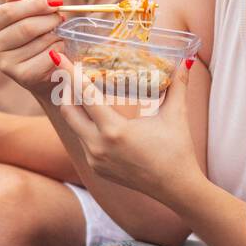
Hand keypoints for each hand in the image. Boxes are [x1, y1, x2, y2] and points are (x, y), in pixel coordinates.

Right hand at [0, 0, 65, 96]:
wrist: (42, 71)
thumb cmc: (32, 38)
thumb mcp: (23, 17)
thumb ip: (19, 2)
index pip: (9, 11)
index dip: (35, 4)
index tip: (55, 2)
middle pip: (25, 27)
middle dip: (49, 20)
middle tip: (60, 18)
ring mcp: (5, 65)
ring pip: (40, 41)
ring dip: (55, 35)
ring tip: (58, 34)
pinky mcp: (23, 77)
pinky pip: (48, 56)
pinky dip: (59, 50)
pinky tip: (58, 49)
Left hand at [53, 51, 200, 200]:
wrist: (176, 188)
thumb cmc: (177, 151)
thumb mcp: (176, 116)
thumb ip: (178, 86)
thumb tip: (187, 62)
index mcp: (114, 131)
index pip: (84, 95)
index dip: (70, 73)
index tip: (58, 57)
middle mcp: (98, 146)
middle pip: (68, 110)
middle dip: (67, 89)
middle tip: (71, 72)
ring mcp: (95, 160)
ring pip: (74, 126)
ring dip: (76, 107)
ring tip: (82, 90)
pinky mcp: (97, 168)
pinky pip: (83, 141)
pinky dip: (85, 125)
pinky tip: (94, 116)